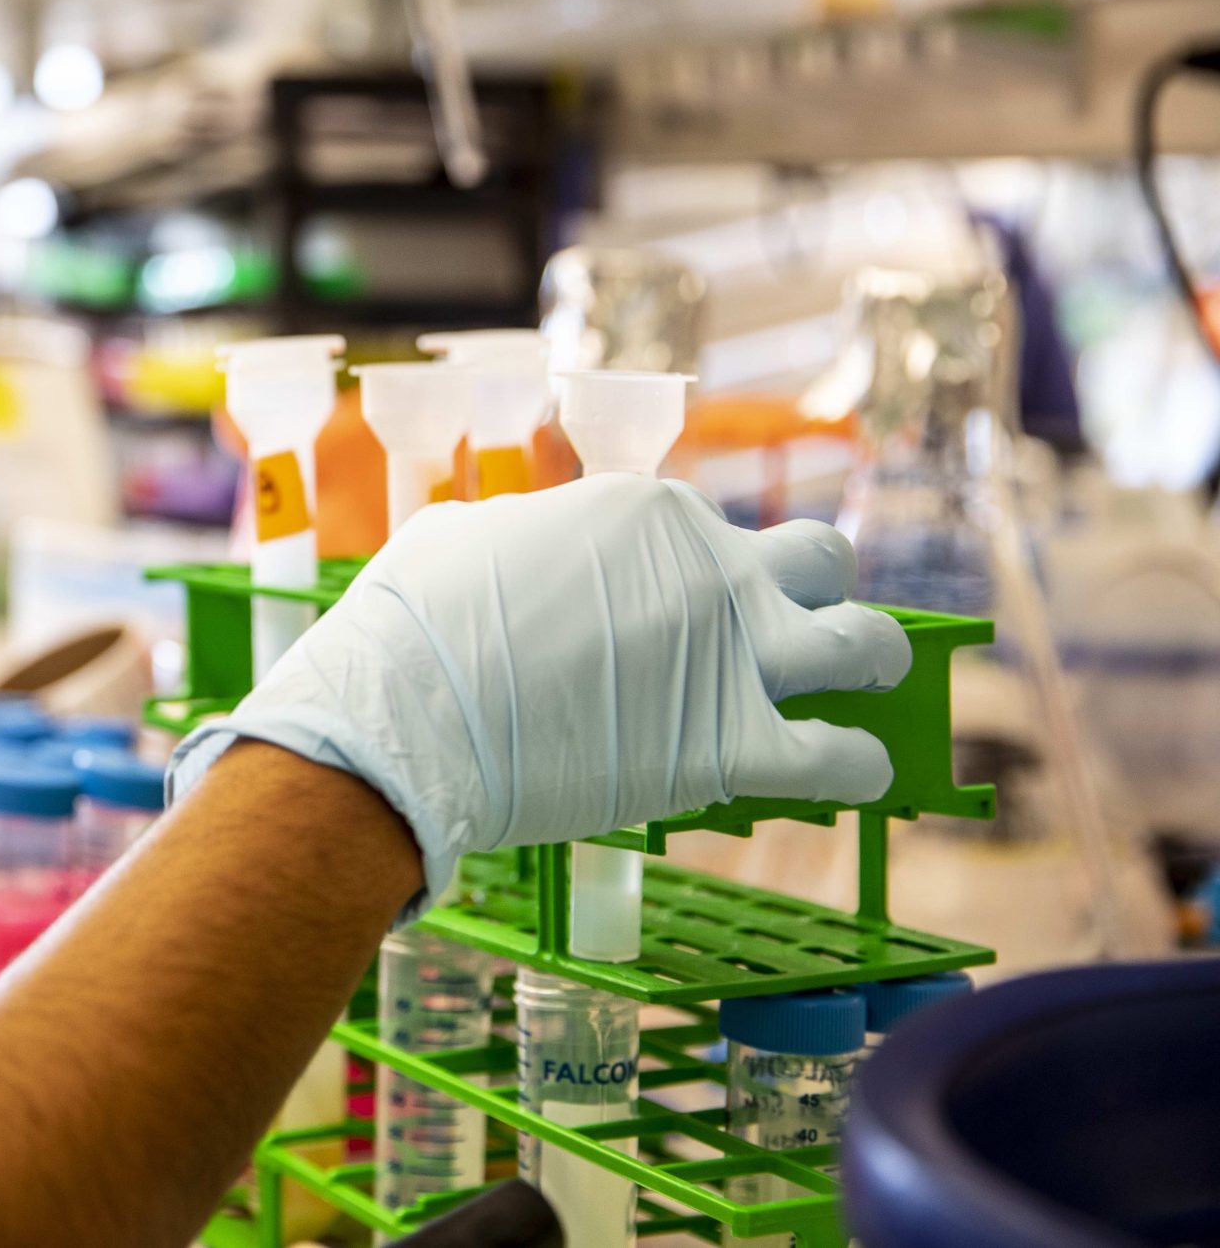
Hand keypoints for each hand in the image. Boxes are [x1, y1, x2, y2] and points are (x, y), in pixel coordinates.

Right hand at [169, 474, 911, 915]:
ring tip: (857, 689)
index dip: (699, 572)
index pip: (712, 530)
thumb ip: (526, 535)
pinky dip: (857, 763)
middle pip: (821, 560)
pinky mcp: (735, 747)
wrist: (408, 717)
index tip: (674, 611)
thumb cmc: (413, 626)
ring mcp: (734, 656)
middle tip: (790, 630)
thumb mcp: (467, 536)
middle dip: (816, 591)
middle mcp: (711, 568)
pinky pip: (843, 756)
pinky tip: (846, 769)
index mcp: (647, 511)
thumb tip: (521, 553)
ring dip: (872, 663)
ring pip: (870, 643)